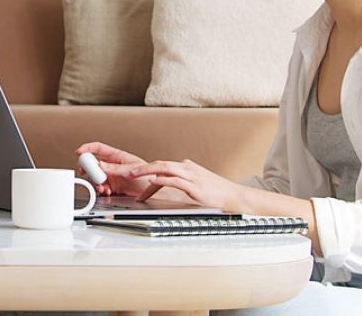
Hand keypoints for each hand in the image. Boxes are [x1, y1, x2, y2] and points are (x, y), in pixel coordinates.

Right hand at [75, 142, 151, 197]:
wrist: (153, 192)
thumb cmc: (148, 176)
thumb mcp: (131, 170)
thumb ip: (115, 168)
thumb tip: (101, 165)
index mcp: (117, 156)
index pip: (99, 148)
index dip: (88, 148)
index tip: (79, 152)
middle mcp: (112, 165)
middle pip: (93, 163)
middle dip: (87, 168)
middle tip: (85, 172)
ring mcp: (112, 176)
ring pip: (96, 176)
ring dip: (95, 181)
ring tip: (101, 186)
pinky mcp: (113, 186)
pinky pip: (101, 186)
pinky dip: (101, 189)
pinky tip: (106, 190)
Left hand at [130, 159, 244, 209]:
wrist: (236, 197)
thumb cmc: (217, 193)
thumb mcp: (195, 185)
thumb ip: (180, 182)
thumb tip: (163, 183)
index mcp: (186, 167)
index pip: (160, 167)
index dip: (144, 171)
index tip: (131, 178)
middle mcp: (186, 168)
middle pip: (158, 164)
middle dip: (139, 168)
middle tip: (125, 171)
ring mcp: (191, 176)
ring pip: (163, 168)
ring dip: (145, 171)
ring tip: (132, 174)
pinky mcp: (195, 186)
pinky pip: (175, 180)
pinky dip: (162, 179)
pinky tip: (153, 181)